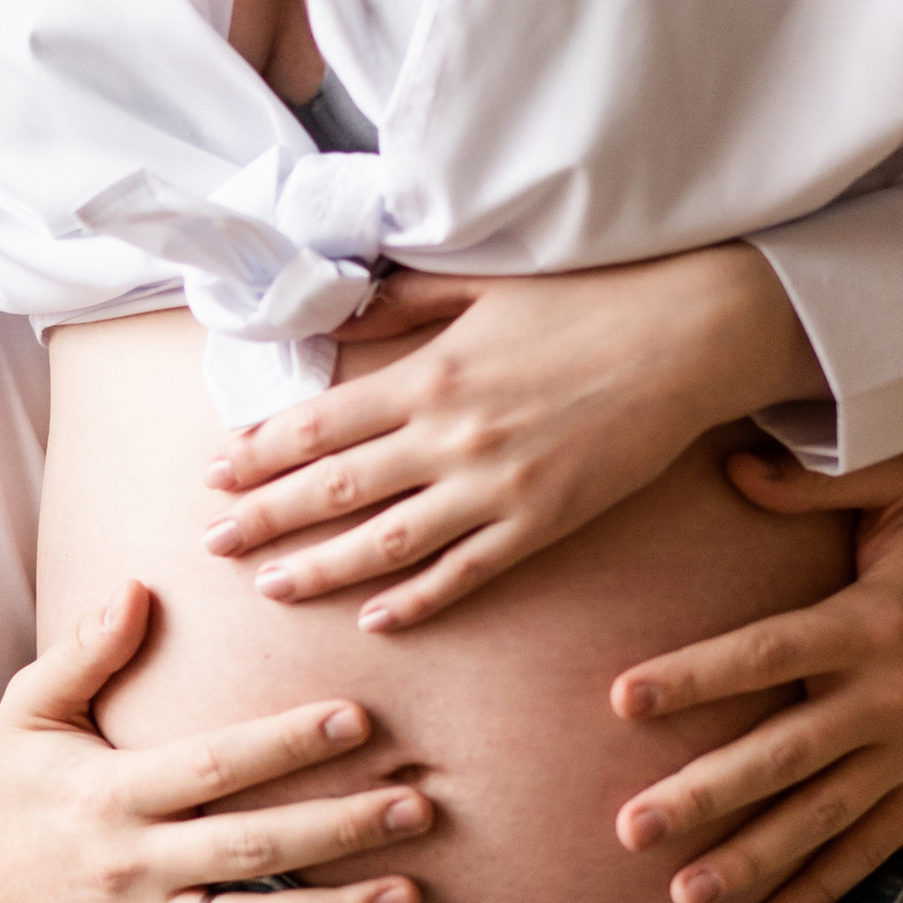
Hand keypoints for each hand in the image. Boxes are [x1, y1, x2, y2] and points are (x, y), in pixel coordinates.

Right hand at [0, 580, 431, 902]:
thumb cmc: (8, 796)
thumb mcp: (29, 714)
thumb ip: (85, 652)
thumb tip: (139, 586)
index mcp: (109, 795)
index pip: (211, 766)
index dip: (284, 743)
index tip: (356, 716)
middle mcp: (135, 866)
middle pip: (250, 849)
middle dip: (338, 827)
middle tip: (417, 803)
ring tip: (413, 888)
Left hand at [202, 248, 824, 629]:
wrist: (690, 336)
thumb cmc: (588, 300)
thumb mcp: (483, 286)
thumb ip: (406, 305)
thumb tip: (343, 313)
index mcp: (427, 375)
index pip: (317, 424)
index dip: (259, 452)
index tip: (216, 472)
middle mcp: (450, 437)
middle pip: (332, 489)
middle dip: (264, 517)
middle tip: (212, 542)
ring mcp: (496, 487)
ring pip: (386, 542)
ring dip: (321, 568)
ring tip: (270, 585)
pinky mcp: (543, 522)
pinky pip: (465, 572)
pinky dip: (417, 599)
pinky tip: (375, 616)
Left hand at [611, 438, 902, 902]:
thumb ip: (819, 478)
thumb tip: (729, 464)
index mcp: (873, 621)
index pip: (767, 653)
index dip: (694, 676)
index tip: (619, 699)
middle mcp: (891, 697)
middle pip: (784, 754)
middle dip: (703, 795)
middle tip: (627, 829)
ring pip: (823, 817)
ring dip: (752, 861)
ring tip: (680, 899)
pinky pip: (876, 845)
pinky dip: (824, 887)